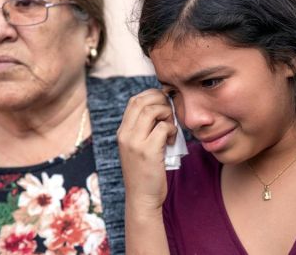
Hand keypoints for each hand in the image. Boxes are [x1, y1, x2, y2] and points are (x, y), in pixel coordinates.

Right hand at [117, 89, 176, 210]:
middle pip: (142, 100)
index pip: (134, 100)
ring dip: (167, 114)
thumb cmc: (145, 173)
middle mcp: (125, 134)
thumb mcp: (139, 148)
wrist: (142, 198)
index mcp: (122, 132)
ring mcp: (134, 142)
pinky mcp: (147, 151)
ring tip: (171, 128)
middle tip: (171, 114)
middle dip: (161, 101)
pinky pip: (163, 128)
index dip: (152, 96)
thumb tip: (162, 109)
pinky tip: (173, 141)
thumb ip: (144, 130)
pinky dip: (172, 130)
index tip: (165, 104)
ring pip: (152, 110)